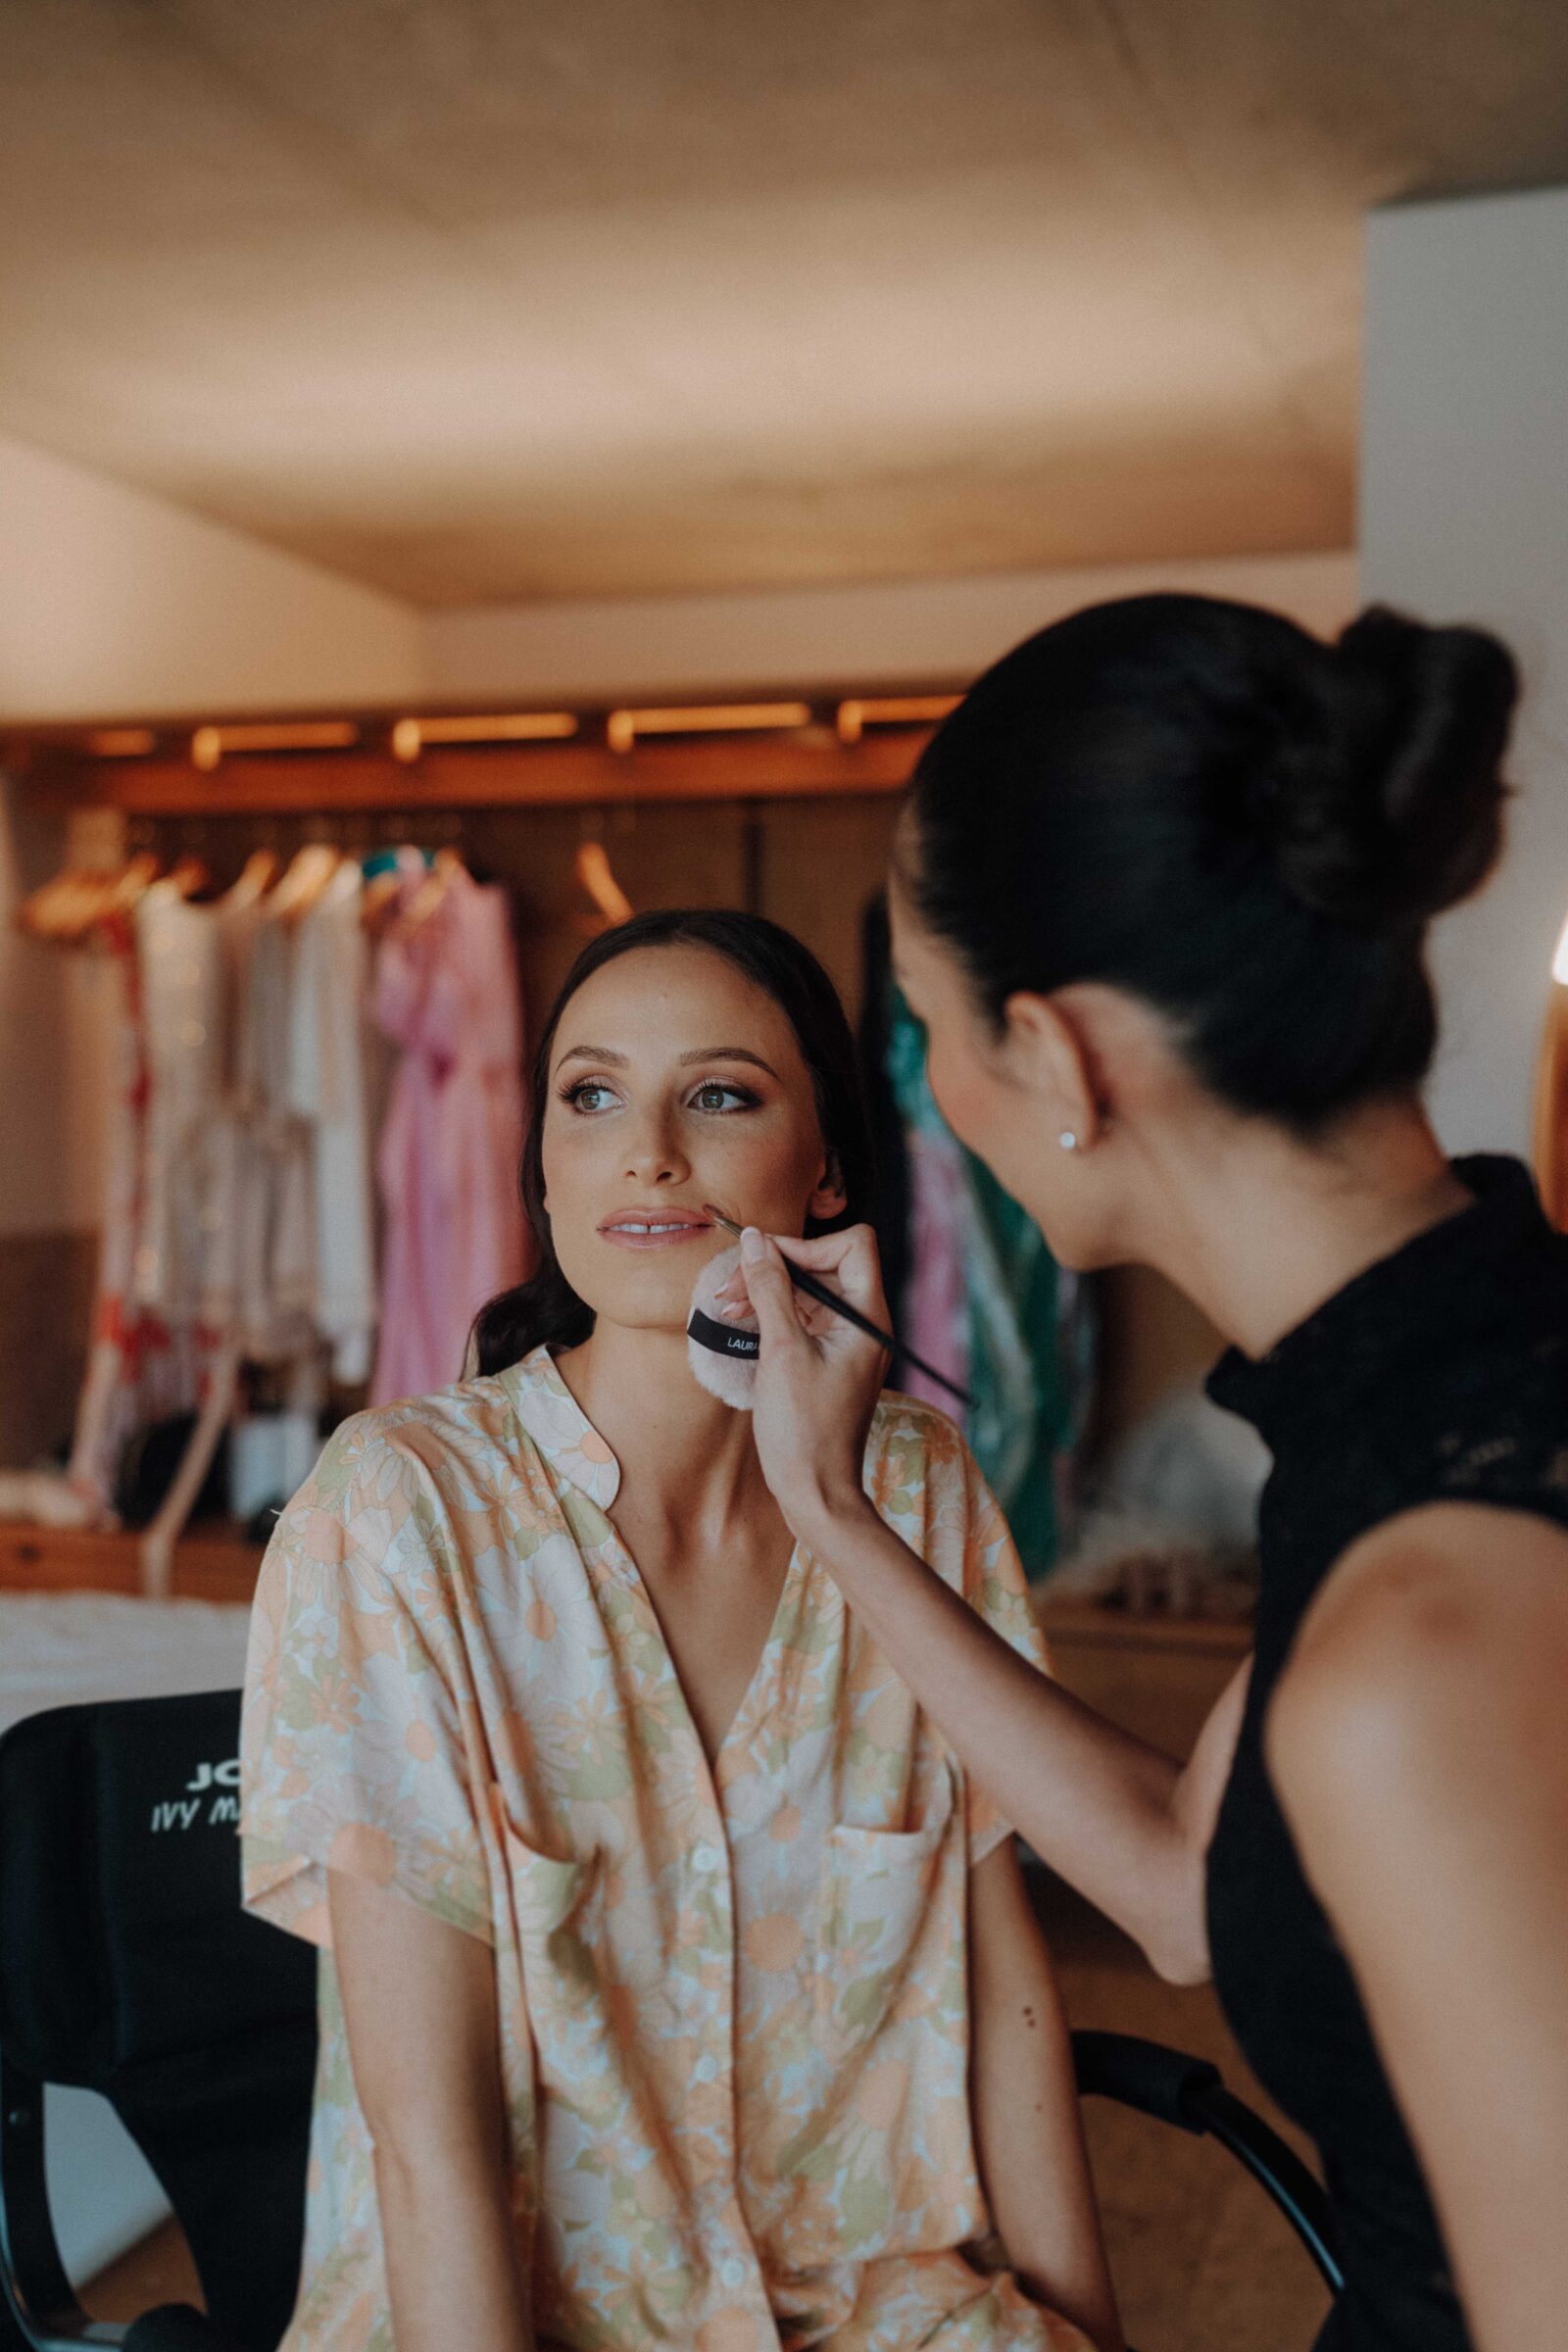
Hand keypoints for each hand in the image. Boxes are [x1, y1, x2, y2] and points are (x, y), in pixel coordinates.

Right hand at [717, 1223, 890, 1540]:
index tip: (764, 1262)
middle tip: (730, 1287)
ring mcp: (847, 1341)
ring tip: (726, 1302)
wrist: (815, 1490)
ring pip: (808, 1291)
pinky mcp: (828, 1358)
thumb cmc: (803, 1428)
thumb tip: (755, 1240)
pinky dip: (773, 1313)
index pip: (852, 1245)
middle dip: (777, 1268)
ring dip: (768, 1290)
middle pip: (825, 1265)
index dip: (806, 1246)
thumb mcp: (781, 1350)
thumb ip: (770, 1289)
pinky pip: (802, 1318)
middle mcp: (864, 1323)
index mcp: (868, 1316)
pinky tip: (741, 1319)